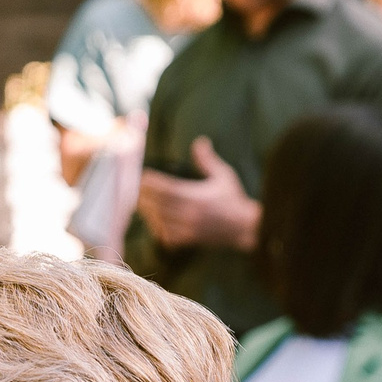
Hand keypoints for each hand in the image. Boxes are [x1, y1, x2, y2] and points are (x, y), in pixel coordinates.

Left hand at [136, 137, 261, 250]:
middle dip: (145, 196)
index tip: (143, 175)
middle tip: (136, 188)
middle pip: (159, 205)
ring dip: (149, 212)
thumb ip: (208, 160)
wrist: (245, 227)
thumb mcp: (224, 175)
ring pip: (160, 221)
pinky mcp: (190, 240)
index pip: (167, 189)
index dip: (152, 183)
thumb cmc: (234, 199)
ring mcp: (189, 229)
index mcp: (197, 197)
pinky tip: (155, 222)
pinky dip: (159, 229)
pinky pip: (167, 237)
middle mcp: (190, 214)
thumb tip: (199, 141)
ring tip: (141, 204)